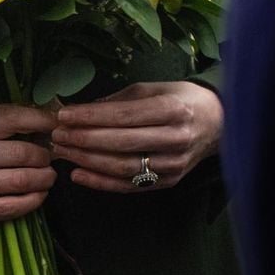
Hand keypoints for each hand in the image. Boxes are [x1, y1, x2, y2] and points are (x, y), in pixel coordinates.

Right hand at [0, 104, 57, 234]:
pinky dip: (32, 201)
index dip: (41, 121)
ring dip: (43, 180)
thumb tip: (46, 118)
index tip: (56, 125)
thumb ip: (1, 125)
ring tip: (47, 178)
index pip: (11, 119)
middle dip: (44, 157)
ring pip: (18, 181)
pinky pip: (10, 207)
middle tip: (49, 160)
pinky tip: (38, 196)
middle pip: (20, 153)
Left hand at [50, 81, 221, 193]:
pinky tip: (78, 174)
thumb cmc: (180, 99)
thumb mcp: (153, 89)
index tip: (64, 115)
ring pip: (124, 167)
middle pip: (122, 143)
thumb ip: (119, 101)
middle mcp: (176, 139)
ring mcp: (174, 164)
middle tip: (57, 134)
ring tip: (63, 152)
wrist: (218, 123)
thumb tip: (81, 110)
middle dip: (84, 139)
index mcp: (172, 109)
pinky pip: (130, 185)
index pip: (125, 116)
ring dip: (88, 161)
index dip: (91, 117)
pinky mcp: (169, 182)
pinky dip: (101, 183)